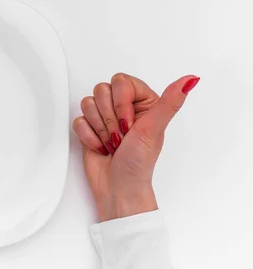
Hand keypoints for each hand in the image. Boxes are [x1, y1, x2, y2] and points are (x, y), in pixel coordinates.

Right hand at [72, 74, 198, 221]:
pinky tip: (100, 146)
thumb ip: (170, 102)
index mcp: (144, 102)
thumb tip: (190, 81)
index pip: (121, 81)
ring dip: (99, 128)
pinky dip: (88, 136)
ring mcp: (105, 117)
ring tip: (111, 142)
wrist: (118, 188)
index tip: (129, 123)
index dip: (120, 102)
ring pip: (88, 103)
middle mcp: (124, 107)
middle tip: (120, 135)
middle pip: (102, 90)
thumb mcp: (154, 129)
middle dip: (109, 118)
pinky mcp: (90, 128)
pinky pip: (78, 119)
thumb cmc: (138, 164)